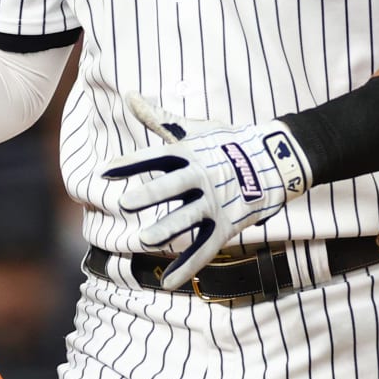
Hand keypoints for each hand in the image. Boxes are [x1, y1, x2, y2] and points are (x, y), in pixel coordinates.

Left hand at [101, 95, 312, 288]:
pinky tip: (167, 282)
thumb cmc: (226, 142)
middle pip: (173, 186)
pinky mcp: (227, 226)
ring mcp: (214, 203)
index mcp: (189, 153)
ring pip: (189, 218)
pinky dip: (187, 267)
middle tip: (125, 203)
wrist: (275, 160)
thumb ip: (158, 118)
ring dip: (168, 229)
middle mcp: (201, 177)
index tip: (103, 171)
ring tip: (143, 240)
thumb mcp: (193, 129)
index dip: (129, 164)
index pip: (154, 157)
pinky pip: (204, 249)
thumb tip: (129, 95)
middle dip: (150, 194)